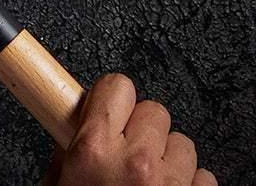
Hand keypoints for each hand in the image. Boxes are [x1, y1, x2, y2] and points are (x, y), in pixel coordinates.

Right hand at [43, 75, 215, 185]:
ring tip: (149, 178)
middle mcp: (136, 162)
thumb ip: (64, 153)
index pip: (115, 85)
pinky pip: (203, 175)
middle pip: (152, 109)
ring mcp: (170, 183)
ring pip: (181, 142)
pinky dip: (188, 183)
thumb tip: (67, 130)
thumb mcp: (59, 184)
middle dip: (141, 128)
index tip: (108, 106)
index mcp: (95, 150)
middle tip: (127, 151)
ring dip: (167, 157)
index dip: (111, 97)